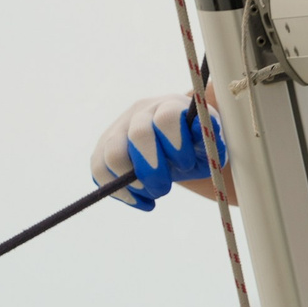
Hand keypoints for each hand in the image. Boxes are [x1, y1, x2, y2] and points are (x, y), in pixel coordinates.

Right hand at [91, 94, 225, 209]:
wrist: (178, 147)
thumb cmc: (195, 146)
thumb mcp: (209, 145)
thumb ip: (207, 139)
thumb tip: (197, 128)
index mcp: (169, 106)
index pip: (167, 118)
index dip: (176, 144)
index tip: (186, 165)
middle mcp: (140, 112)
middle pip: (138, 135)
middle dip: (152, 169)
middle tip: (165, 188)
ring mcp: (118, 129)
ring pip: (111, 155)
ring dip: (131, 183)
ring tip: (152, 194)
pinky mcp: (103, 149)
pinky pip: (99, 171)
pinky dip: (119, 192)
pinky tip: (142, 200)